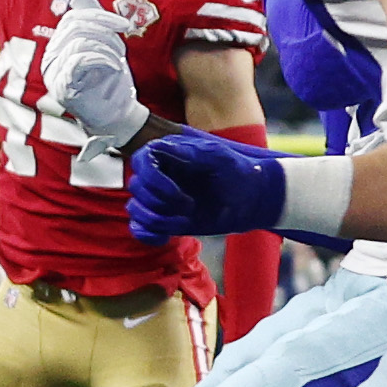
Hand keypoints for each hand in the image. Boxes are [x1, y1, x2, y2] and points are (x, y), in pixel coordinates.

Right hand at [39, 0, 151, 152]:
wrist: (115, 115)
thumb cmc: (109, 80)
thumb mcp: (104, 44)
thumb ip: (92, 20)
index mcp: (57, 46)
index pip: (73, 17)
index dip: (100, 16)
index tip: (125, 25)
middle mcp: (50, 59)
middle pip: (74, 26)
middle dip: (105, 32)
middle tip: (122, 49)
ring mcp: (53, 74)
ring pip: (78, 41)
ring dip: (106, 48)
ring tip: (117, 62)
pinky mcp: (62, 88)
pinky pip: (78, 60)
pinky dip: (101, 59)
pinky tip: (113, 68)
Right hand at [125, 124, 290, 240]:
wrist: (251, 200)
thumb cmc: (238, 173)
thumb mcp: (220, 157)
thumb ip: (193, 153)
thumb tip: (165, 148)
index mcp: (170, 154)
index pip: (142, 161)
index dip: (152, 179)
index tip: (176, 194)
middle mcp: (161, 175)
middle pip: (136, 187)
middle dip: (159, 201)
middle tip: (190, 206)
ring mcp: (161, 198)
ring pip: (135, 208)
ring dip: (155, 219)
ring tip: (183, 221)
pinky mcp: (164, 219)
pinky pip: (139, 228)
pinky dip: (147, 235)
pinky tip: (165, 238)